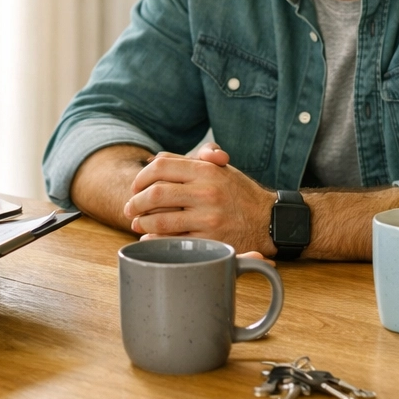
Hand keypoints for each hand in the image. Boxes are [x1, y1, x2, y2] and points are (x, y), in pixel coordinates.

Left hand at [124, 143, 275, 253]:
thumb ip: (191, 161)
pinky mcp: (210, 240)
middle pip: (156, 193)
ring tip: (137, 223)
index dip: (142, 176)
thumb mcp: (222, 169)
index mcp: (207, 170)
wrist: (268, 221)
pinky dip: (155, 238)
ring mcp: (208, 217)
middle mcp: (207, 191)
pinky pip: (173, 240)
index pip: (162, 166)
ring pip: (160, 218)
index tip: (136, 186)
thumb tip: (156, 159)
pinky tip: (150, 237)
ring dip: (142, 221)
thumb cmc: (240, 193)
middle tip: (130, 208)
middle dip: (136, 201)